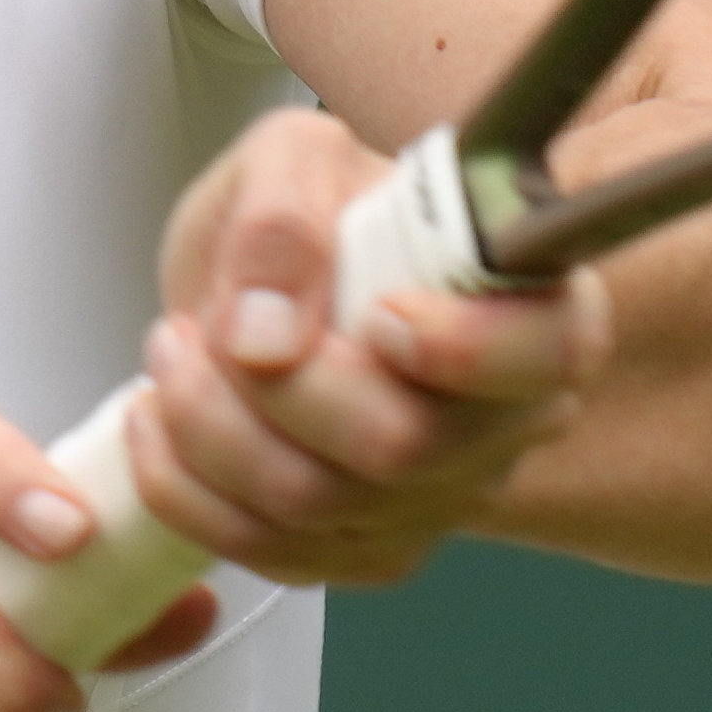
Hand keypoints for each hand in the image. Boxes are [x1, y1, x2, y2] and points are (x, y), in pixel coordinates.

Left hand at [127, 108, 613, 590]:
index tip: (378, 313)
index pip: (549, 351)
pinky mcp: (366, 547)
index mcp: (531, 300)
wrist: (258, 284)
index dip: (466, 347)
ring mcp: (440, 494)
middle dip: (274, 387)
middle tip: (209, 324)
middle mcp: (505, 415)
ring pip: (320, 503)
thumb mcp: (290, 157)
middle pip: (405, 444)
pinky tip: (162, 426)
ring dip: (210, 430)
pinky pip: (275, 553)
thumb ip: (283, 219)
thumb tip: (266, 332)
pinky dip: (190, 492)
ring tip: (174, 354)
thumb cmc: (305, 215)